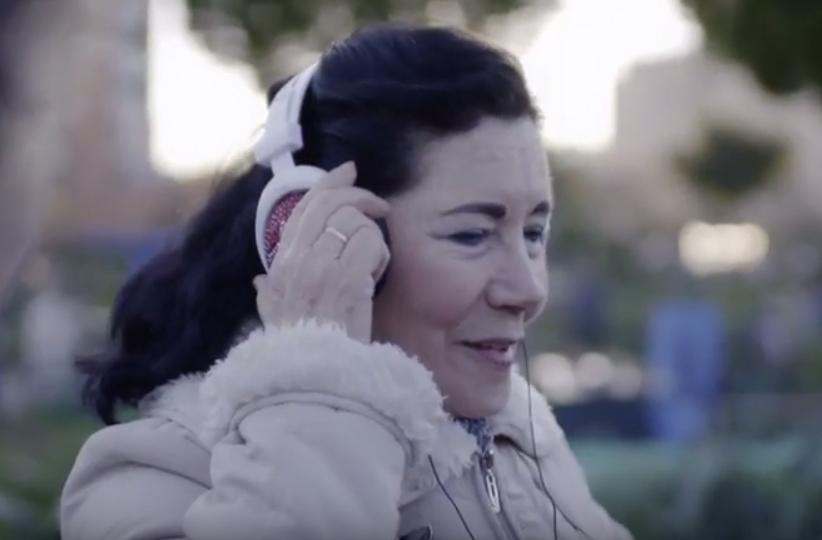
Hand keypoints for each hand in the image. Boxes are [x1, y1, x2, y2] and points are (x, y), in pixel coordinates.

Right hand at [253, 161, 390, 343]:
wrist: (316, 377)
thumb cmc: (301, 350)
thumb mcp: (274, 319)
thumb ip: (267, 295)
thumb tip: (259, 281)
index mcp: (282, 264)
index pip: (304, 209)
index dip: (328, 183)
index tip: (348, 171)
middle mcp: (298, 260)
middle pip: (330, 204)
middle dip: (360, 195)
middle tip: (380, 205)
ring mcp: (322, 268)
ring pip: (354, 222)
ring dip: (372, 238)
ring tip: (373, 265)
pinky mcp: (347, 278)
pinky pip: (371, 243)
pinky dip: (381, 257)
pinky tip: (375, 278)